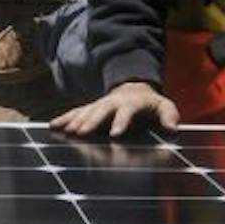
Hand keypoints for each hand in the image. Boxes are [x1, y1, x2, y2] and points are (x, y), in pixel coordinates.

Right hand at [49, 81, 179, 138]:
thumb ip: (169, 116)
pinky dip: (64, 119)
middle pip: (100, 111)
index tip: (115, 134)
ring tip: (64, 131)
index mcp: (131, 103)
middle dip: (90, 121)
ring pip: (85, 111)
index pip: (126, 112)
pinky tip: (52, 126)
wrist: (134, 89)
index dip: (121, 122)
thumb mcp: (164, 106)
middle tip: (81, 133)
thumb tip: (173, 129)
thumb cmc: (150, 104)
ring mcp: (99, 104)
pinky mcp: (89, 109)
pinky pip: (75, 112)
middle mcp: (112, 102)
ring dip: (74, 121)